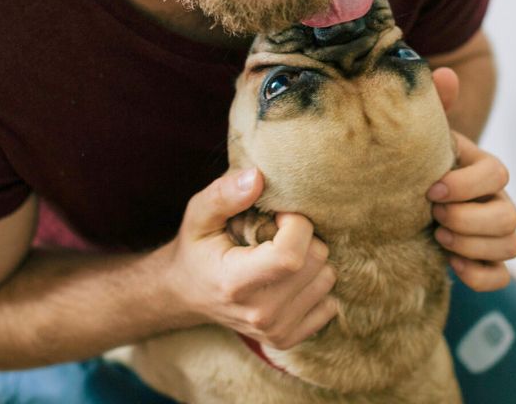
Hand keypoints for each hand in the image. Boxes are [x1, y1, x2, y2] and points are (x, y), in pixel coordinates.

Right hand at [165, 168, 337, 349]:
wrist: (186, 294)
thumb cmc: (197, 248)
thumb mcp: (199, 215)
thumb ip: (224, 194)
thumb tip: (258, 177)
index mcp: (235, 282)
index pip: (291, 255)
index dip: (296, 224)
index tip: (280, 215)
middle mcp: (258, 313)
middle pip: (315, 261)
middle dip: (305, 236)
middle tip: (278, 232)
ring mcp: (275, 330)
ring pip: (327, 278)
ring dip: (311, 259)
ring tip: (281, 254)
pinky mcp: (287, 339)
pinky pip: (329, 303)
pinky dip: (315, 284)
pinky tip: (289, 277)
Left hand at [427, 68, 515, 291]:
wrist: (402, 198)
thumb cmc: (416, 163)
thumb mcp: (423, 136)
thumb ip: (435, 106)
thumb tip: (445, 74)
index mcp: (482, 168)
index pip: (497, 174)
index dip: (468, 184)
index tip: (432, 189)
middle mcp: (496, 201)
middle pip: (510, 217)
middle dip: (470, 220)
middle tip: (434, 217)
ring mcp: (494, 233)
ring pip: (511, 245)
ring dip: (474, 245)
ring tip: (438, 237)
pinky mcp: (485, 261)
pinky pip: (501, 276)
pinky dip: (481, 274)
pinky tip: (452, 265)